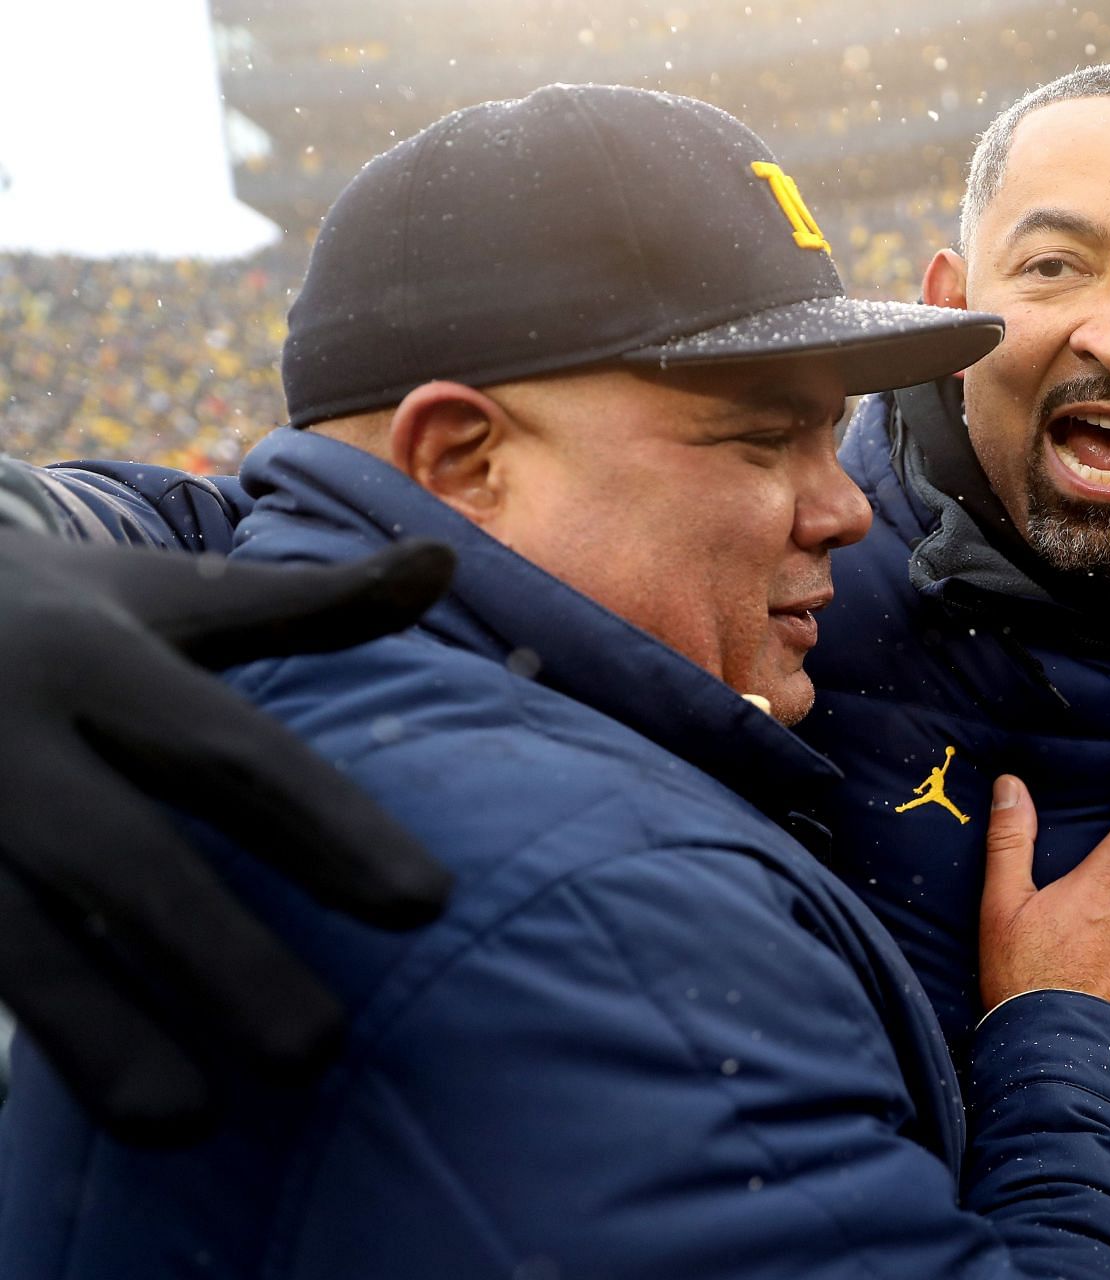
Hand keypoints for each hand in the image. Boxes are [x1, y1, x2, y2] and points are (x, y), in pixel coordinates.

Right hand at [0, 530, 456, 1142]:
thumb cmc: (47, 613)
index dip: (330, 828)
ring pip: (13, 937)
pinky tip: (85, 1103)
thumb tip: (445, 562)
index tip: (427, 906)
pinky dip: (20, 1025)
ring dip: (97, 1031)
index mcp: (96, 659)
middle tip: (323, 1052)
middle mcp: (6, 734)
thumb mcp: (164, 597)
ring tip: (189, 1123)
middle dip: (220, 954)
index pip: (232, 755)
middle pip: (124, 858)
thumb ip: (306, 604)